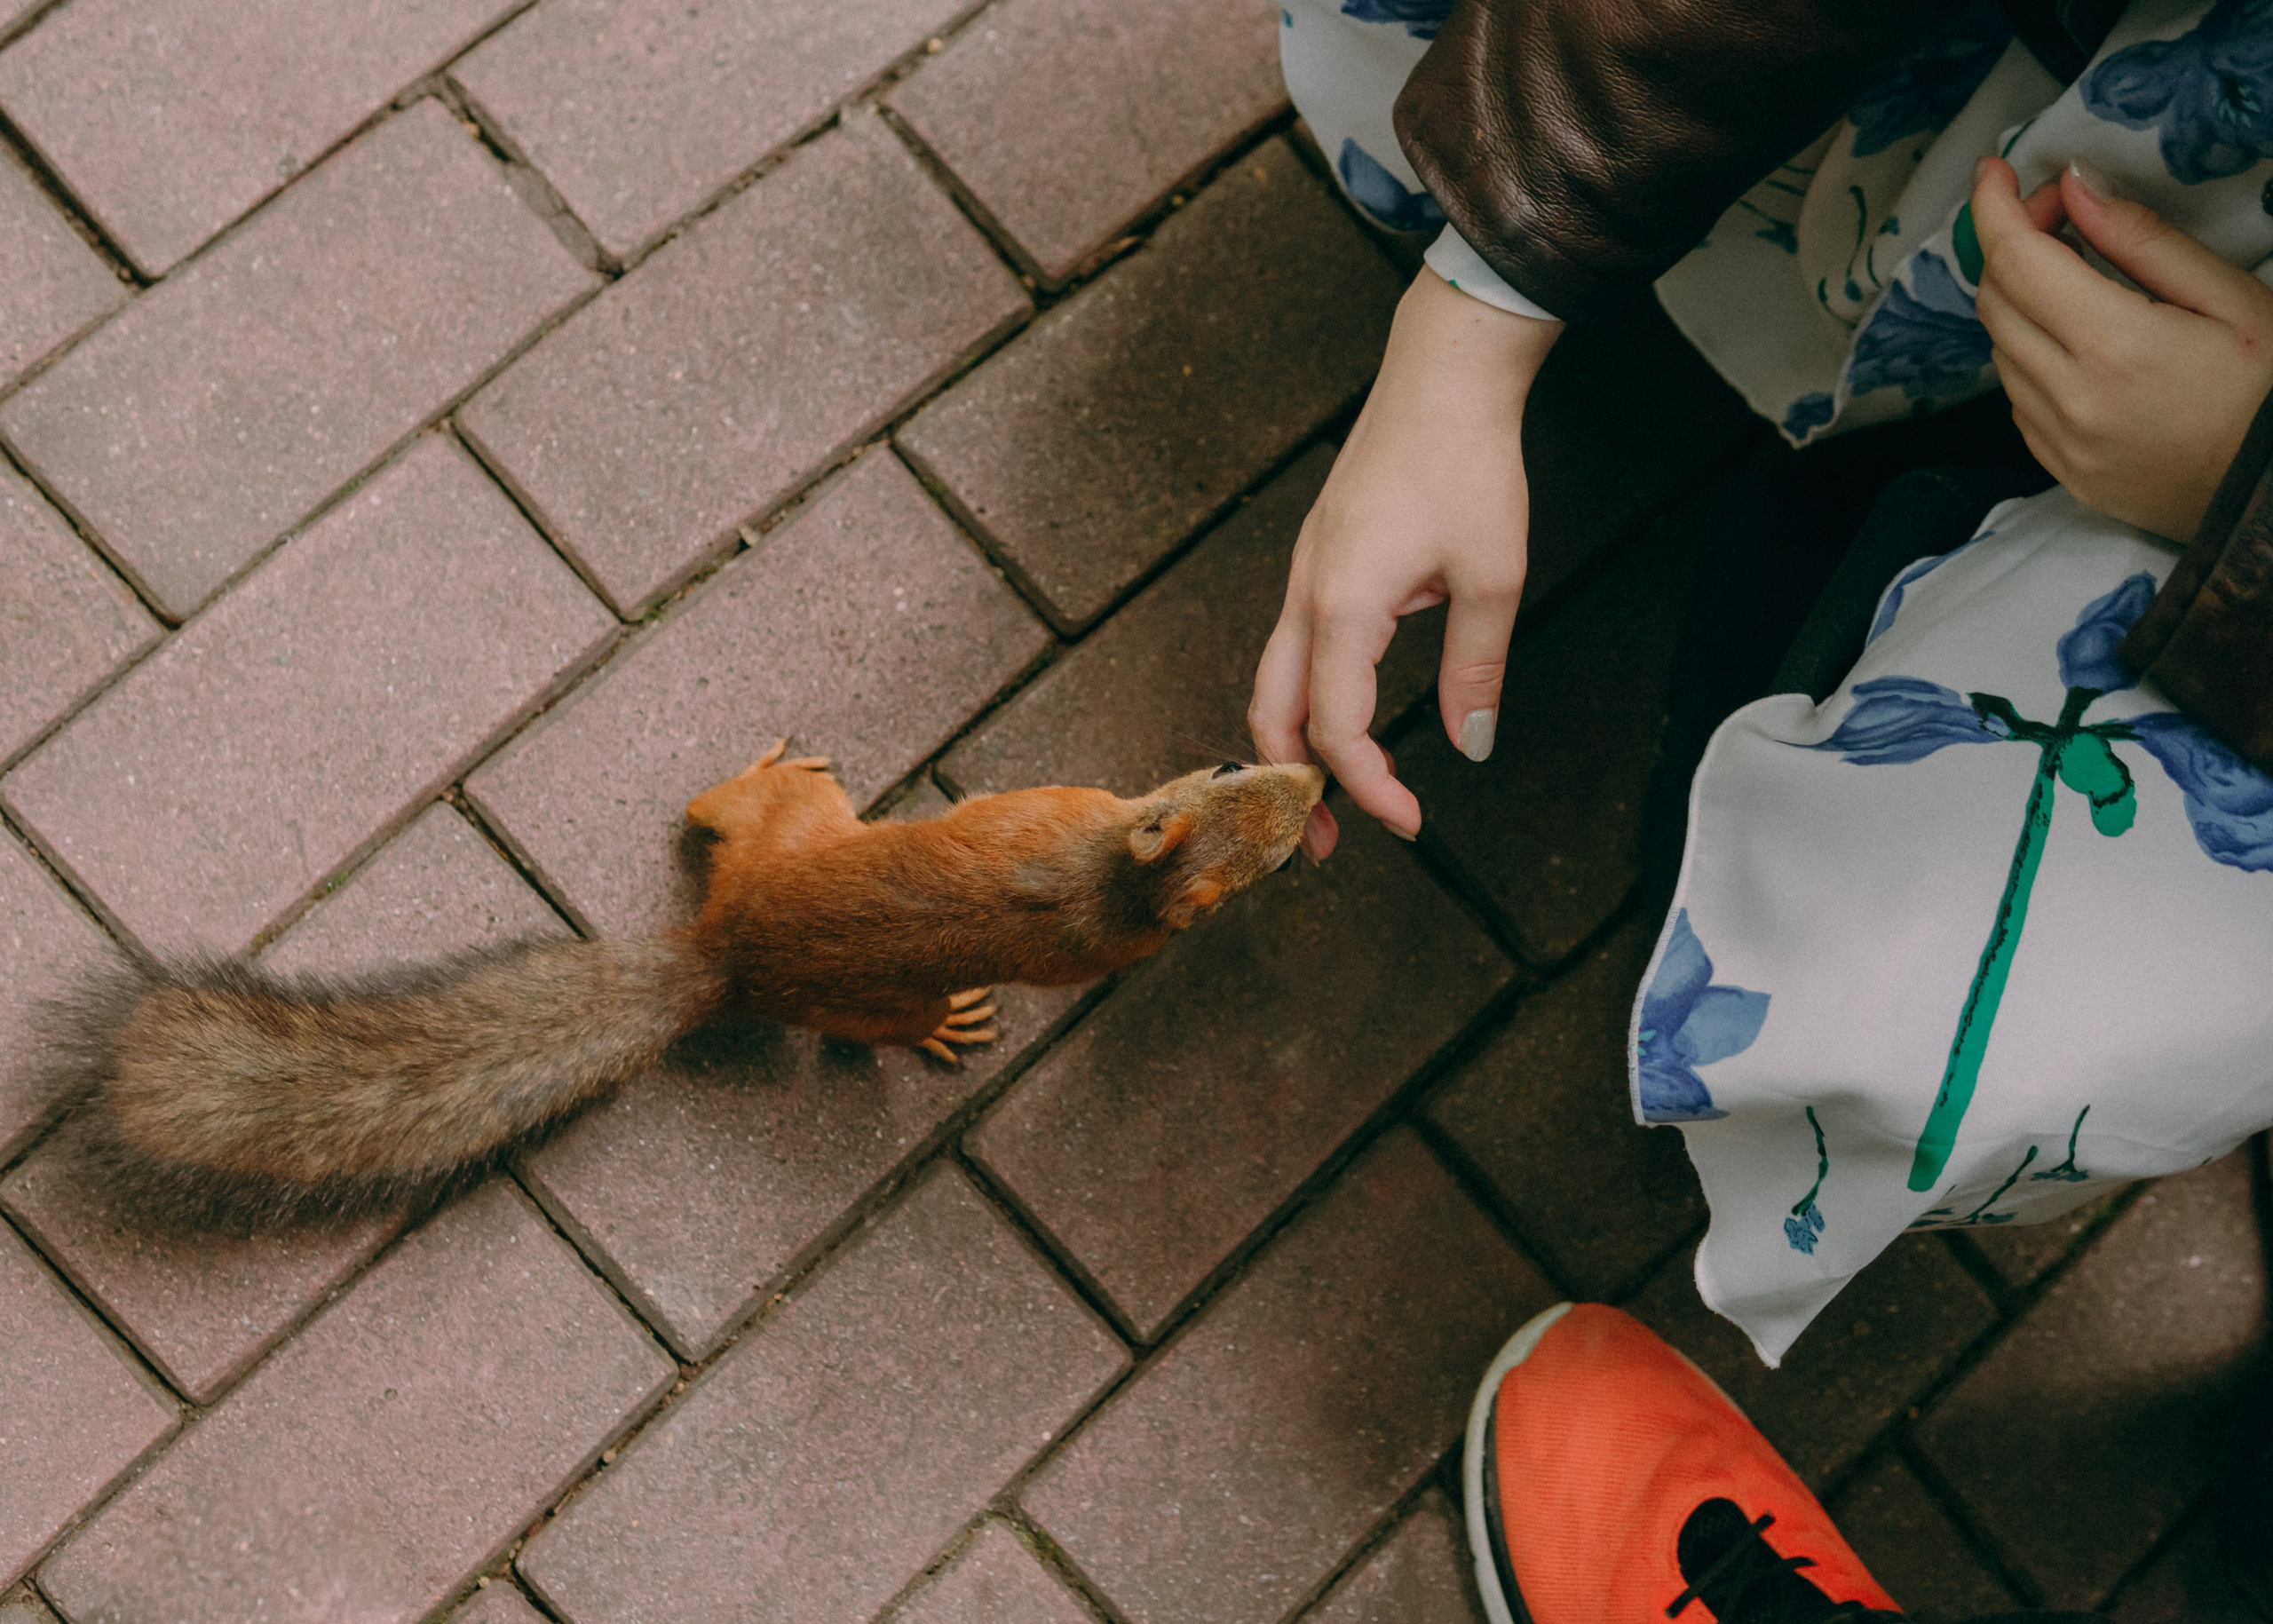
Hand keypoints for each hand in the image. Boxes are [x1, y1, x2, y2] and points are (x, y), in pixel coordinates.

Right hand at [1249, 268, 1560, 856]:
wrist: (1444, 374)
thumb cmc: (1467, 462)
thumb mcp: (1492, 578)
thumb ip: (1476, 671)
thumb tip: (1470, 744)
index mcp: (1342, 605)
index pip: (1335, 727)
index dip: (1366, 787)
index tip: (1407, 824)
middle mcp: (1306, 593)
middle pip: (1270, 713)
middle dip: (1290, 786)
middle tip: (1322, 843)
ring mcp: (1304, 574)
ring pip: (1272, 681)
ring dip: (1293, 744)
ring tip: (1326, 794)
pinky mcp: (1317, 560)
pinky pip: (1292, 648)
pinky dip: (1303, 699)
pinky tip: (1339, 718)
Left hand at [1972, 154, 2272, 540]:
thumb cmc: (2271, 394)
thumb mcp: (2230, 298)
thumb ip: (2143, 240)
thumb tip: (2076, 188)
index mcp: (2116, 349)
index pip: (2017, 261)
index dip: (1994, 207)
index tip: (1995, 171)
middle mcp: (2071, 401)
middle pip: (1997, 302)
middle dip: (2013, 244)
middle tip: (2061, 214)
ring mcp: (2060, 444)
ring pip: (2000, 350)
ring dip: (2021, 300)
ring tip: (2078, 274)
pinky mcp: (2062, 472)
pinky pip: (2018, 399)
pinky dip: (2031, 354)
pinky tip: (2079, 339)